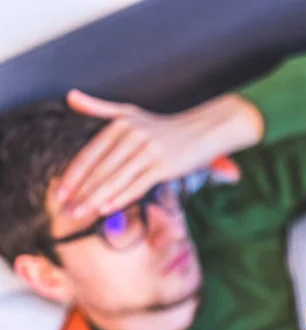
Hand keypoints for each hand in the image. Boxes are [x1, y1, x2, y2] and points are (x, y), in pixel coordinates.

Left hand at [56, 89, 263, 216]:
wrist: (203, 130)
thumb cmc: (165, 127)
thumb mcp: (130, 113)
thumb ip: (99, 108)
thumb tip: (71, 96)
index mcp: (120, 124)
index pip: (90, 154)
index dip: (73, 175)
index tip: (59, 193)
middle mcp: (133, 136)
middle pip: (100, 170)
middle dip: (81, 192)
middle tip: (66, 210)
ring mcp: (149, 151)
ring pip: (116, 179)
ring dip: (96, 199)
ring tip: (81, 213)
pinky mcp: (164, 165)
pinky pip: (138, 185)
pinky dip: (121, 197)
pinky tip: (107, 209)